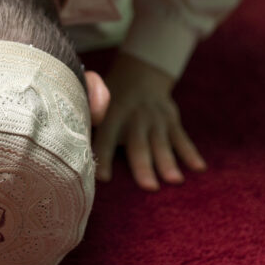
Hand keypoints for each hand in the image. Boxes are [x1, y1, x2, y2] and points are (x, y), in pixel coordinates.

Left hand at [92, 52, 206, 190]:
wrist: (139, 76)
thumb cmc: (108, 101)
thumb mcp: (94, 101)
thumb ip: (84, 115)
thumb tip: (65, 134)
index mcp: (111, 115)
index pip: (106, 136)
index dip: (104, 155)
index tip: (102, 179)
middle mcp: (134, 117)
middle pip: (138, 143)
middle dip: (143, 165)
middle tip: (148, 187)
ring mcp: (155, 119)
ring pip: (162, 142)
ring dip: (168, 161)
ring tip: (174, 181)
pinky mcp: (171, 120)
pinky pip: (182, 138)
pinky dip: (191, 153)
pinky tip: (199, 168)